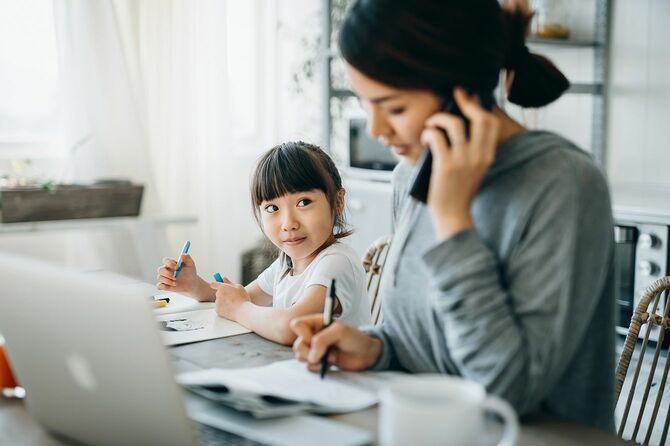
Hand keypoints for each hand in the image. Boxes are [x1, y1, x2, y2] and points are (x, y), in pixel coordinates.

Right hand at [156, 254, 212, 300]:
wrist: (191, 284)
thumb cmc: (190, 273)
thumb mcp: (191, 265)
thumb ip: (187, 258)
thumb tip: (182, 254)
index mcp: (171, 264)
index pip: (166, 260)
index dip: (170, 263)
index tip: (177, 267)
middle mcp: (166, 270)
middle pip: (160, 269)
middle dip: (167, 274)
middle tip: (176, 277)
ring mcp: (164, 278)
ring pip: (160, 278)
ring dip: (168, 281)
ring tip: (176, 283)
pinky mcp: (164, 285)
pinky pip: (159, 286)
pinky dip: (164, 286)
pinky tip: (172, 286)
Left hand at [211, 277, 250, 320]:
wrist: (242, 311)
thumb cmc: (242, 298)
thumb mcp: (238, 287)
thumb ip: (229, 282)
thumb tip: (223, 278)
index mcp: (222, 287)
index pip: (214, 284)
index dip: (215, 285)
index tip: (216, 286)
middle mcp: (218, 295)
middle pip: (218, 293)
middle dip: (223, 294)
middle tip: (232, 296)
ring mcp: (217, 303)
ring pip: (219, 301)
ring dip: (224, 301)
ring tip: (233, 304)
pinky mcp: (217, 310)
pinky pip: (220, 308)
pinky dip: (224, 308)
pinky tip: (231, 308)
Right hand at [290, 315, 381, 372]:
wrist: (366, 354)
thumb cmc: (355, 338)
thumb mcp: (339, 332)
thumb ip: (322, 340)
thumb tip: (311, 357)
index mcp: (316, 322)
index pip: (297, 325)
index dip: (303, 334)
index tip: (314, 339)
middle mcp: (313, 335)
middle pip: (297, 344)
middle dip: (308, 352)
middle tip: (322, 353)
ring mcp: (315, 349)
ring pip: (300, 356)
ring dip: (314, 360)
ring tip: (330, 358)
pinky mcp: (318, 361)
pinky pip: (308, 366)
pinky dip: (317, 367)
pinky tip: (330, 364)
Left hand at [421, 87, 500, 239]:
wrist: (453, 215)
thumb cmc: (458, 191)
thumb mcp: (473, 169)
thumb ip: (472, 150)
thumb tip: (458, 124)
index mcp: (488, 156)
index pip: (491, 123)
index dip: (478, 106)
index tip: (467, 97)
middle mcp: (479, 156)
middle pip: (480, 118)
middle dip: (465, 103)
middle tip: (453, 98)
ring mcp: (463, 160)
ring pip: (455, 124)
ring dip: (440, 118)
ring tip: (431, 123)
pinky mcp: (446, 166)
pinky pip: (437, 137)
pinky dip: (429, 132)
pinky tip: (426, 137)